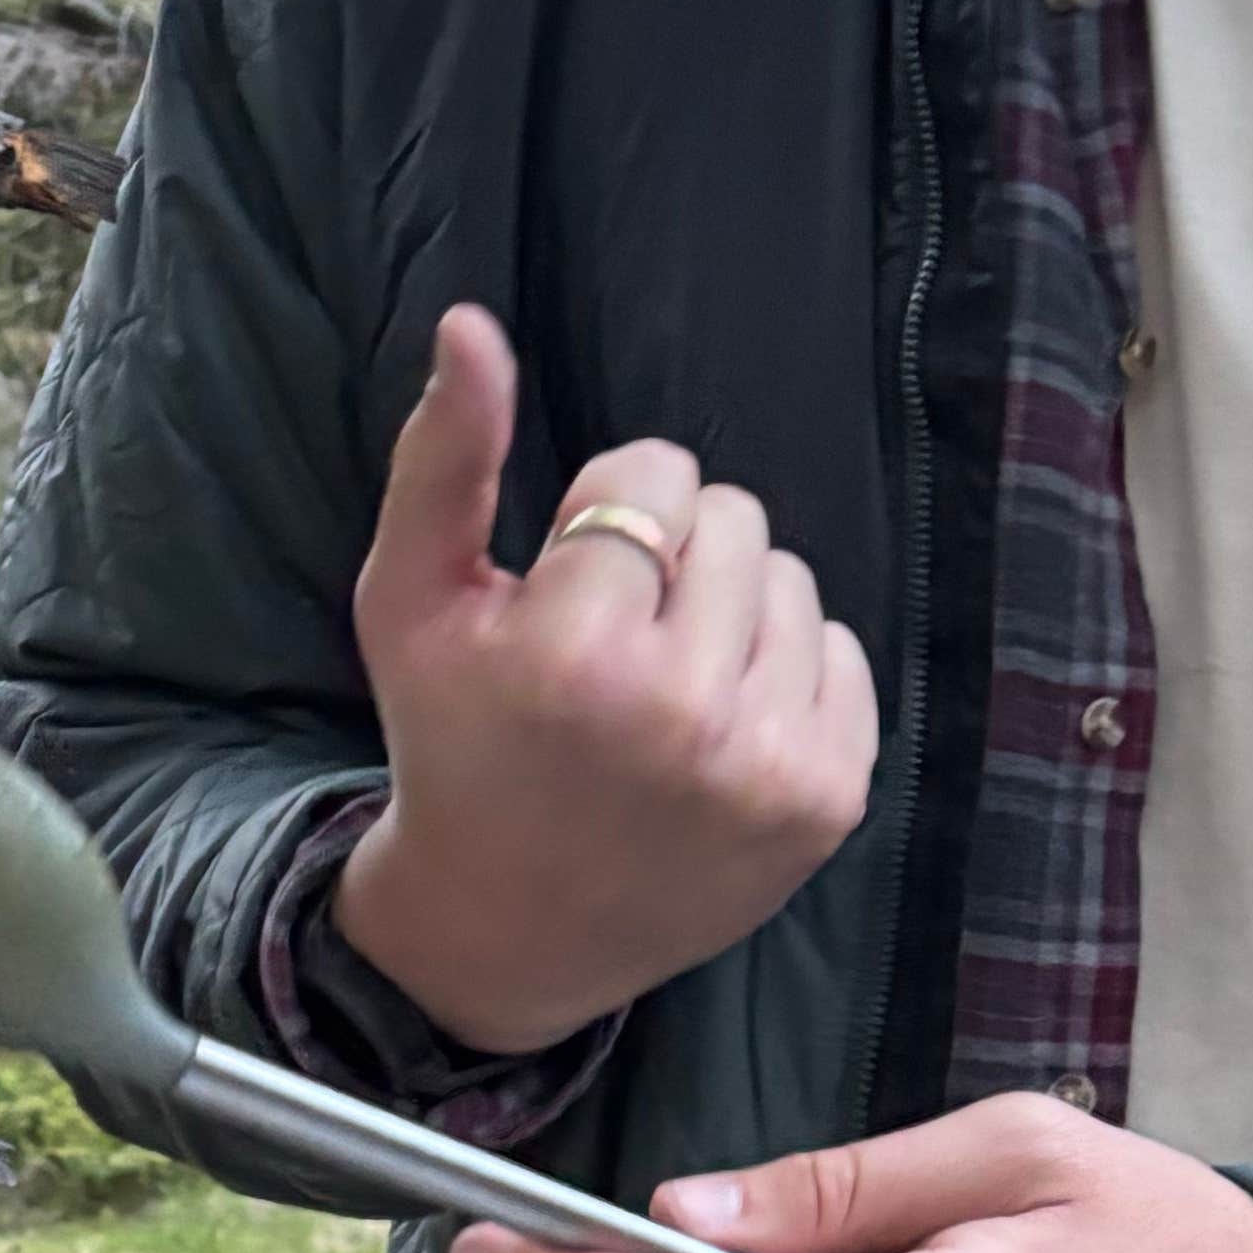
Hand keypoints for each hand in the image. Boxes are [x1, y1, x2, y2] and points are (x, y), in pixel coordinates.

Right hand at [332, 304, 878, 1057]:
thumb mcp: (411, 604)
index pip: (654, 470)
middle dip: (670, 557)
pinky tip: (716, 728)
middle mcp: (680, 710)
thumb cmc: (454, 746)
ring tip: (664, 686)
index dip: (604, 516)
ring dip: (729, 611)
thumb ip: (443, 459)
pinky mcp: (827, 800)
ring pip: (789, 576)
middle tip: (613, 644)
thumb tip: (472, 322)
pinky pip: (840, 651)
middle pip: (731, 513)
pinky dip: (782, 673)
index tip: (566, 591)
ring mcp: (766, 762)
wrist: (508, 930)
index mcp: (572, 655)